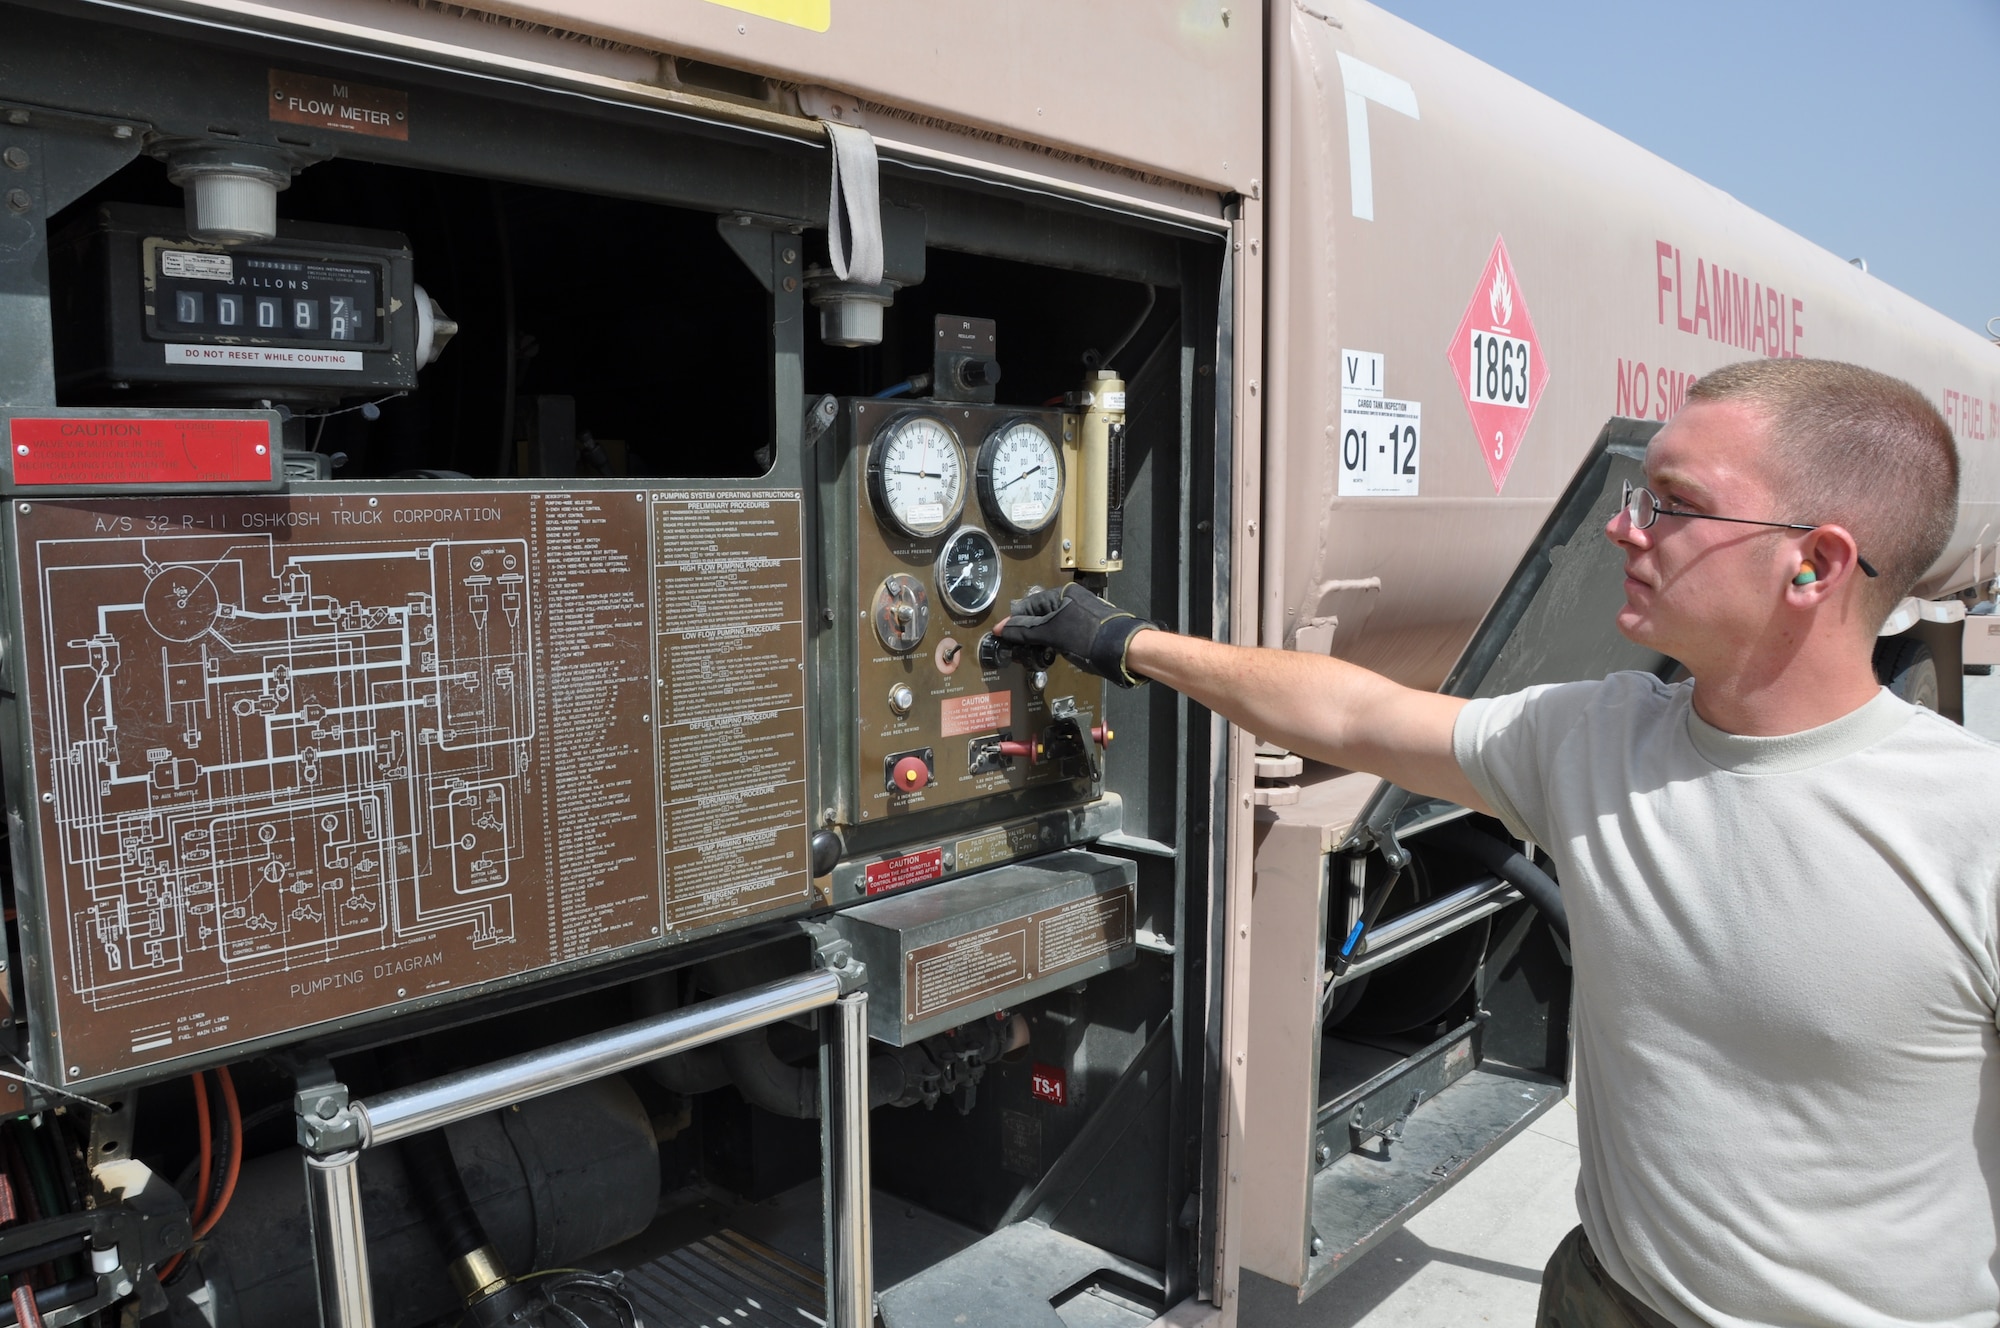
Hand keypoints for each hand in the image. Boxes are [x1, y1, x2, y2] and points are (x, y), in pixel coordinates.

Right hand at [993, 583, 1153, 686]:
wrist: (1122, 650)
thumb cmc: (1087, 636)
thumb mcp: (1051, 633)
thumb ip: (1025, 630)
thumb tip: (1002, 629)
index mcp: (1061, 595)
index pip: (1027, 606)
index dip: (1014, 622)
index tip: (1003, 636)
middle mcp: (1070, 601)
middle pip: (1038, 616)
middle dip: (1026, 632)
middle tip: (1017, 647)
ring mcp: (1079, 615)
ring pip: (1049, 626)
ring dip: (1039, 639)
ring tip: (1031, 652)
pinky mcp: (1085, 629)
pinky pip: (1061, 633)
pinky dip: (1052, 643)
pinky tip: (1049, 653)